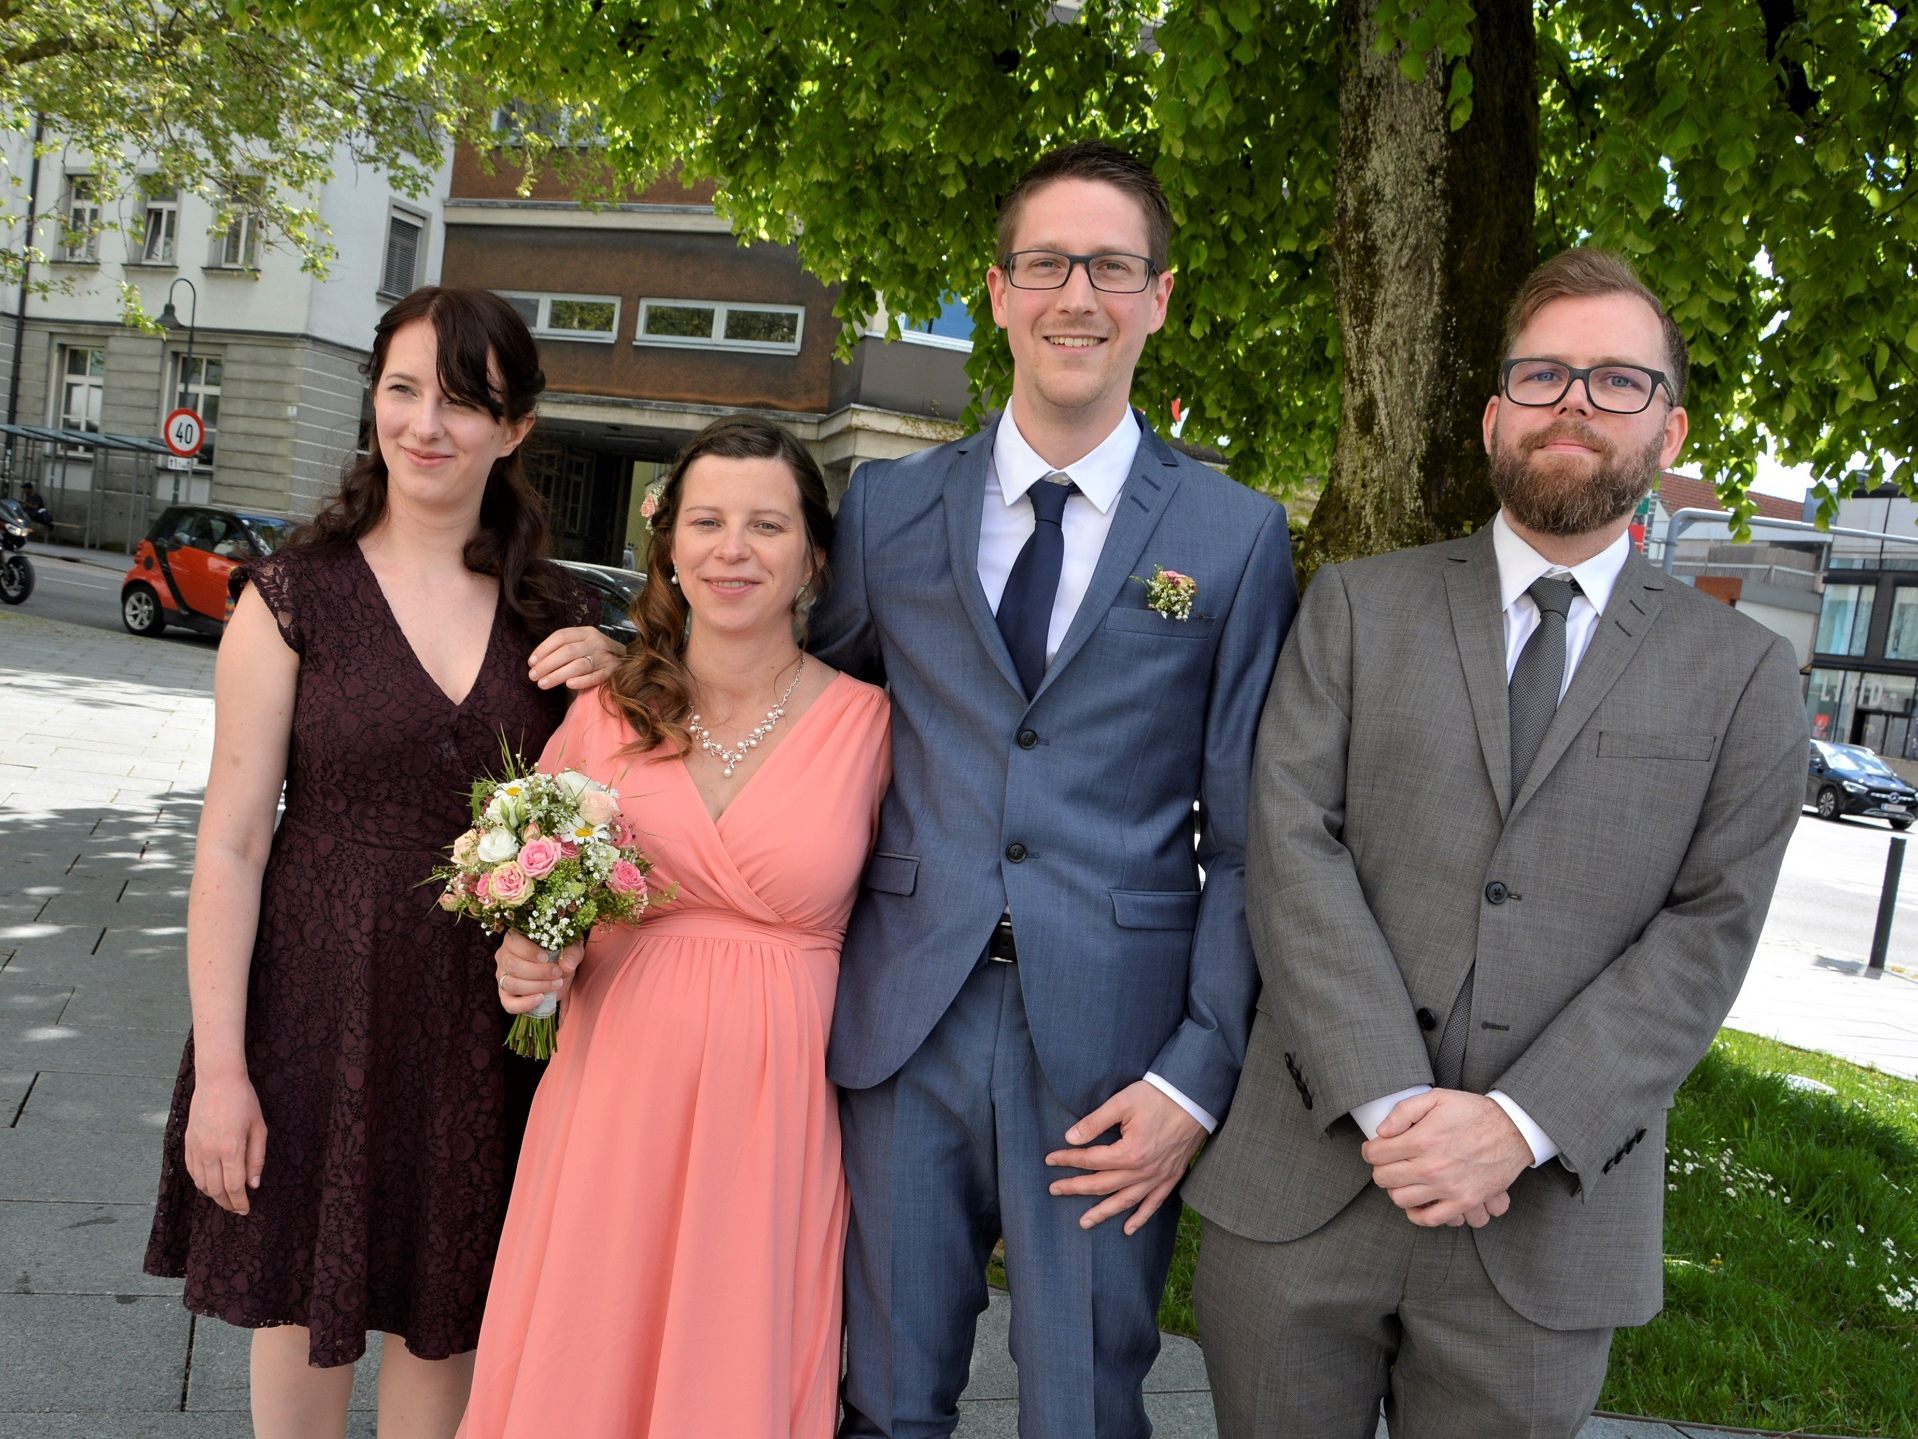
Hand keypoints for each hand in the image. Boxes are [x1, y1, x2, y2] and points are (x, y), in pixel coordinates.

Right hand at [184, 1072, 266, 1214]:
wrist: (217, 1081)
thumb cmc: (243, 1101)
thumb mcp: (259, 1128)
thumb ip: (256, 1158)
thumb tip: (253, 1184)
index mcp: (231, 1150)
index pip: (233, 1187)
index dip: (239, 1202)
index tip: (246, 1210)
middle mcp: (210, 1153)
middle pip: (216, 1190)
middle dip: (227, 1203)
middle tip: (237, 1208)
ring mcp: (196, 1149)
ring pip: (201, 1183)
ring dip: (213, 1195)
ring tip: (225, 1199)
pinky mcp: (188, 1143)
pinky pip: (191, 1171)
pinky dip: (200, 1183)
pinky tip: (210, 1184)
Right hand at [495, 931, 584, 1013]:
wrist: (560, 971)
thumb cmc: (562, 953)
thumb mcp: (571, 948)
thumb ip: (572, 953)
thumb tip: (567, 965)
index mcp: (515, 938)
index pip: (513, 942)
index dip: (529, 951)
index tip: (547, 958)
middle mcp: (504, 956)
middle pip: (512, 965)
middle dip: (537, 972)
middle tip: (557, 973)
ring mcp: (503, 976)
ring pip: (510, 984)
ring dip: (535, 987)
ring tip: (556, 985)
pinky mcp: (506, 995)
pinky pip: (508, 1003)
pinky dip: (524, 1004)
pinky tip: (541, 998)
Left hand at [529, 626, 624, 690]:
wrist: (628, 662)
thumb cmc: (596, 656)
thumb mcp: (582, 644)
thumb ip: (565, 649)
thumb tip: (537, 662)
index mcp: (586, 632)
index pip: (561, 636)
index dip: (543, 649)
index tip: (531, 662)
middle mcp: (596, 642)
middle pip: (567, 651)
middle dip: (547, 664)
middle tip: (533, 676)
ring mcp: (606, 657)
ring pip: (578, 665)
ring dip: (558, 675)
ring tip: (543, 684)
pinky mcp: (613, 672)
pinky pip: (595, 677)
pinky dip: (581, 681)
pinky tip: (569, 685)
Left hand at [1044, 1080, 1206, 1234]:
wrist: (1195, 1098)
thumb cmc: (1158, 1096)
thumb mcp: (1122, 1102)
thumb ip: (1095, 1122)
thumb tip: (1070, 1138)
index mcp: (1129, 1152)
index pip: (1091, 1160)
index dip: (1068, 1159)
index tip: (1050, 1159)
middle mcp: (1144, 1171)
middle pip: (1103, 1184)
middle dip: (1076, 1188)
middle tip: (1054, 1190)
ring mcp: (1159, 1177)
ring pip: (1126, 1201)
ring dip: (1103, 1213)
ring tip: (1084, 1223)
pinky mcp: (1172, 1177)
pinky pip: (1154, 1203)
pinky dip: (1141, 1218)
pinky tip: (1128, 1229)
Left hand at [1360, 1089, 1531, 1227]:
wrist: (1513, 1130)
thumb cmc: (1473, 1112)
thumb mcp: (1437, 1098)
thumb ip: (1404, 1111)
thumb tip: (1382, 1131)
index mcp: (1422, 1139)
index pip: (1376, 1154)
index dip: (1371, 1151)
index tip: (1375, 1149)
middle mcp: (1432, 1167)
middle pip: (1384, 1178)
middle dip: (1381, 1169)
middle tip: (1388, 1163)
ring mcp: (1448, 1187)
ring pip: (1401, 1200)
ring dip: (1396, 1190)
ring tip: (1403, 1179)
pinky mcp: (1464, 1201)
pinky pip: (1430, 1219)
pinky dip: (1417, 1214)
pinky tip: (1416, 1203)